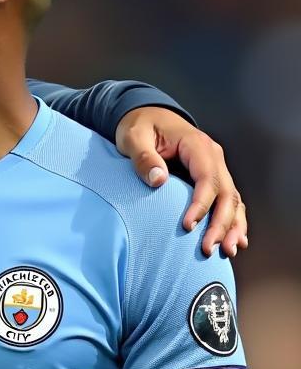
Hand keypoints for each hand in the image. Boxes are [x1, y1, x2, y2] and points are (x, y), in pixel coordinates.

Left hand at [115, 107, 246, 257]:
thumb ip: (143, 157)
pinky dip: (234, 221)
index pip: (207, 178)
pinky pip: (228, 201)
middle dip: (220, 223)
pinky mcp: (211, 179)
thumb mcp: (133, 137)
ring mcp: (215, 168)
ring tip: (227, 251)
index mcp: (197, 145)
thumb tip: (158, 179)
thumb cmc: (139, 127)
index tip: (188, 226)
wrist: (146, 117)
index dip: (201, 204)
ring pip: (233, 200)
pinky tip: (236, 241)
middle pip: (226, 193)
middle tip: (208, 248)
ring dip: (232, 226)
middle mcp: (213, 157)